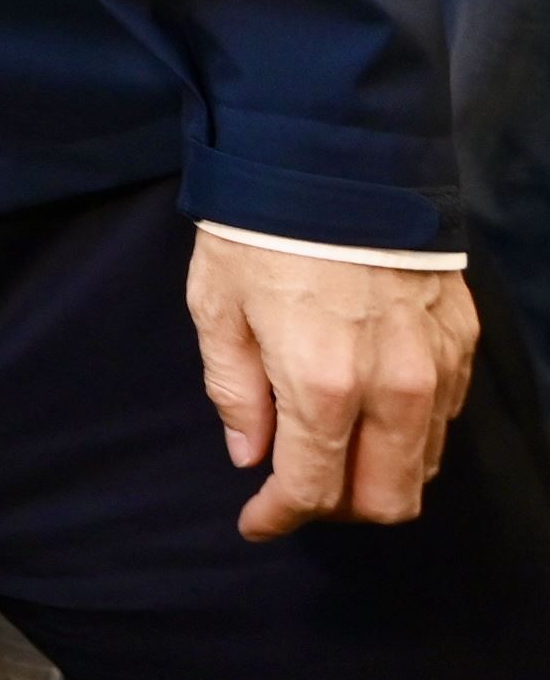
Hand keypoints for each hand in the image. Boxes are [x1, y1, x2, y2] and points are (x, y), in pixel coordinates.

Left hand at [186, 226, 477, 537]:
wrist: (334, 157)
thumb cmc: (259, 230)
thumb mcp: (216, 307)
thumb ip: (234, 391)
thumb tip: (251, 455)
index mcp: (323, 386)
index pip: (315, 489)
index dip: (281, 517)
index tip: (256, 522)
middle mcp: (394, 389)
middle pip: (389, 499)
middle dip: (340, 508)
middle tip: (296, 487)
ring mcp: (438, 366)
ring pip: (423, 464)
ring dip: (378, 474)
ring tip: (330, 448)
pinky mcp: (463, 341)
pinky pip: (444, 417)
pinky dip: (407, 432)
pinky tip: (367, 407)